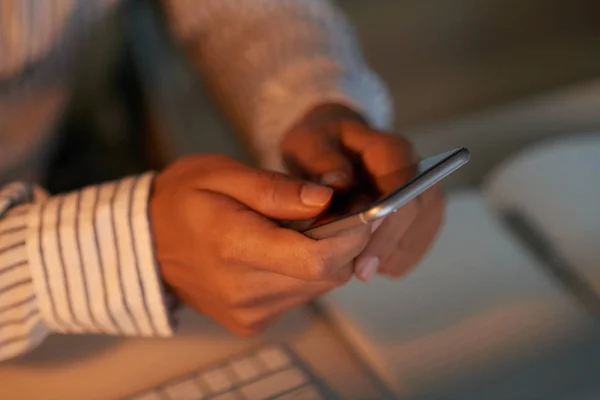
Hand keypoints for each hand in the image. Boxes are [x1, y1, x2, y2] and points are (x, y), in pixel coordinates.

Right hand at [151, 155, 369, 334]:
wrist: (144, 242)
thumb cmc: (183, 198)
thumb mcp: (224, 174)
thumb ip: (276, 189)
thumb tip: (328, 198)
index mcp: (235, 247)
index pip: (317, 259)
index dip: (353, 236)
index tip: (364, 210)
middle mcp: (245, 291)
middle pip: (326, 275)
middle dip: (345, 242)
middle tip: (337, 210)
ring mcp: (248, 312)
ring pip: (318, 287)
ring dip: (325, 257)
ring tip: (305, 227)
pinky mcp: (251, 322)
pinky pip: (299, 297)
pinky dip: (305, 272)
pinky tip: (285, 249)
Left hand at [281, 104, 444, 280]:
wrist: (330, 149)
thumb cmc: (319, 148)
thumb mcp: (308, 145)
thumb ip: (321, 161)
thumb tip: (338, 182)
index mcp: (387, 147)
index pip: (402, 181)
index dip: (387, 215)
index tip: (364, 240)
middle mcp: (416, 167)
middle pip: (415, 211)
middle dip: (387, 244)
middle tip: (361, 271)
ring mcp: (423, 191)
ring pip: (418, 231)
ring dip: (391, 254)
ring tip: (360, 267)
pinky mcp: (423, 215)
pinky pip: (415, 244)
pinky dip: (393, 259)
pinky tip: (368, 261)